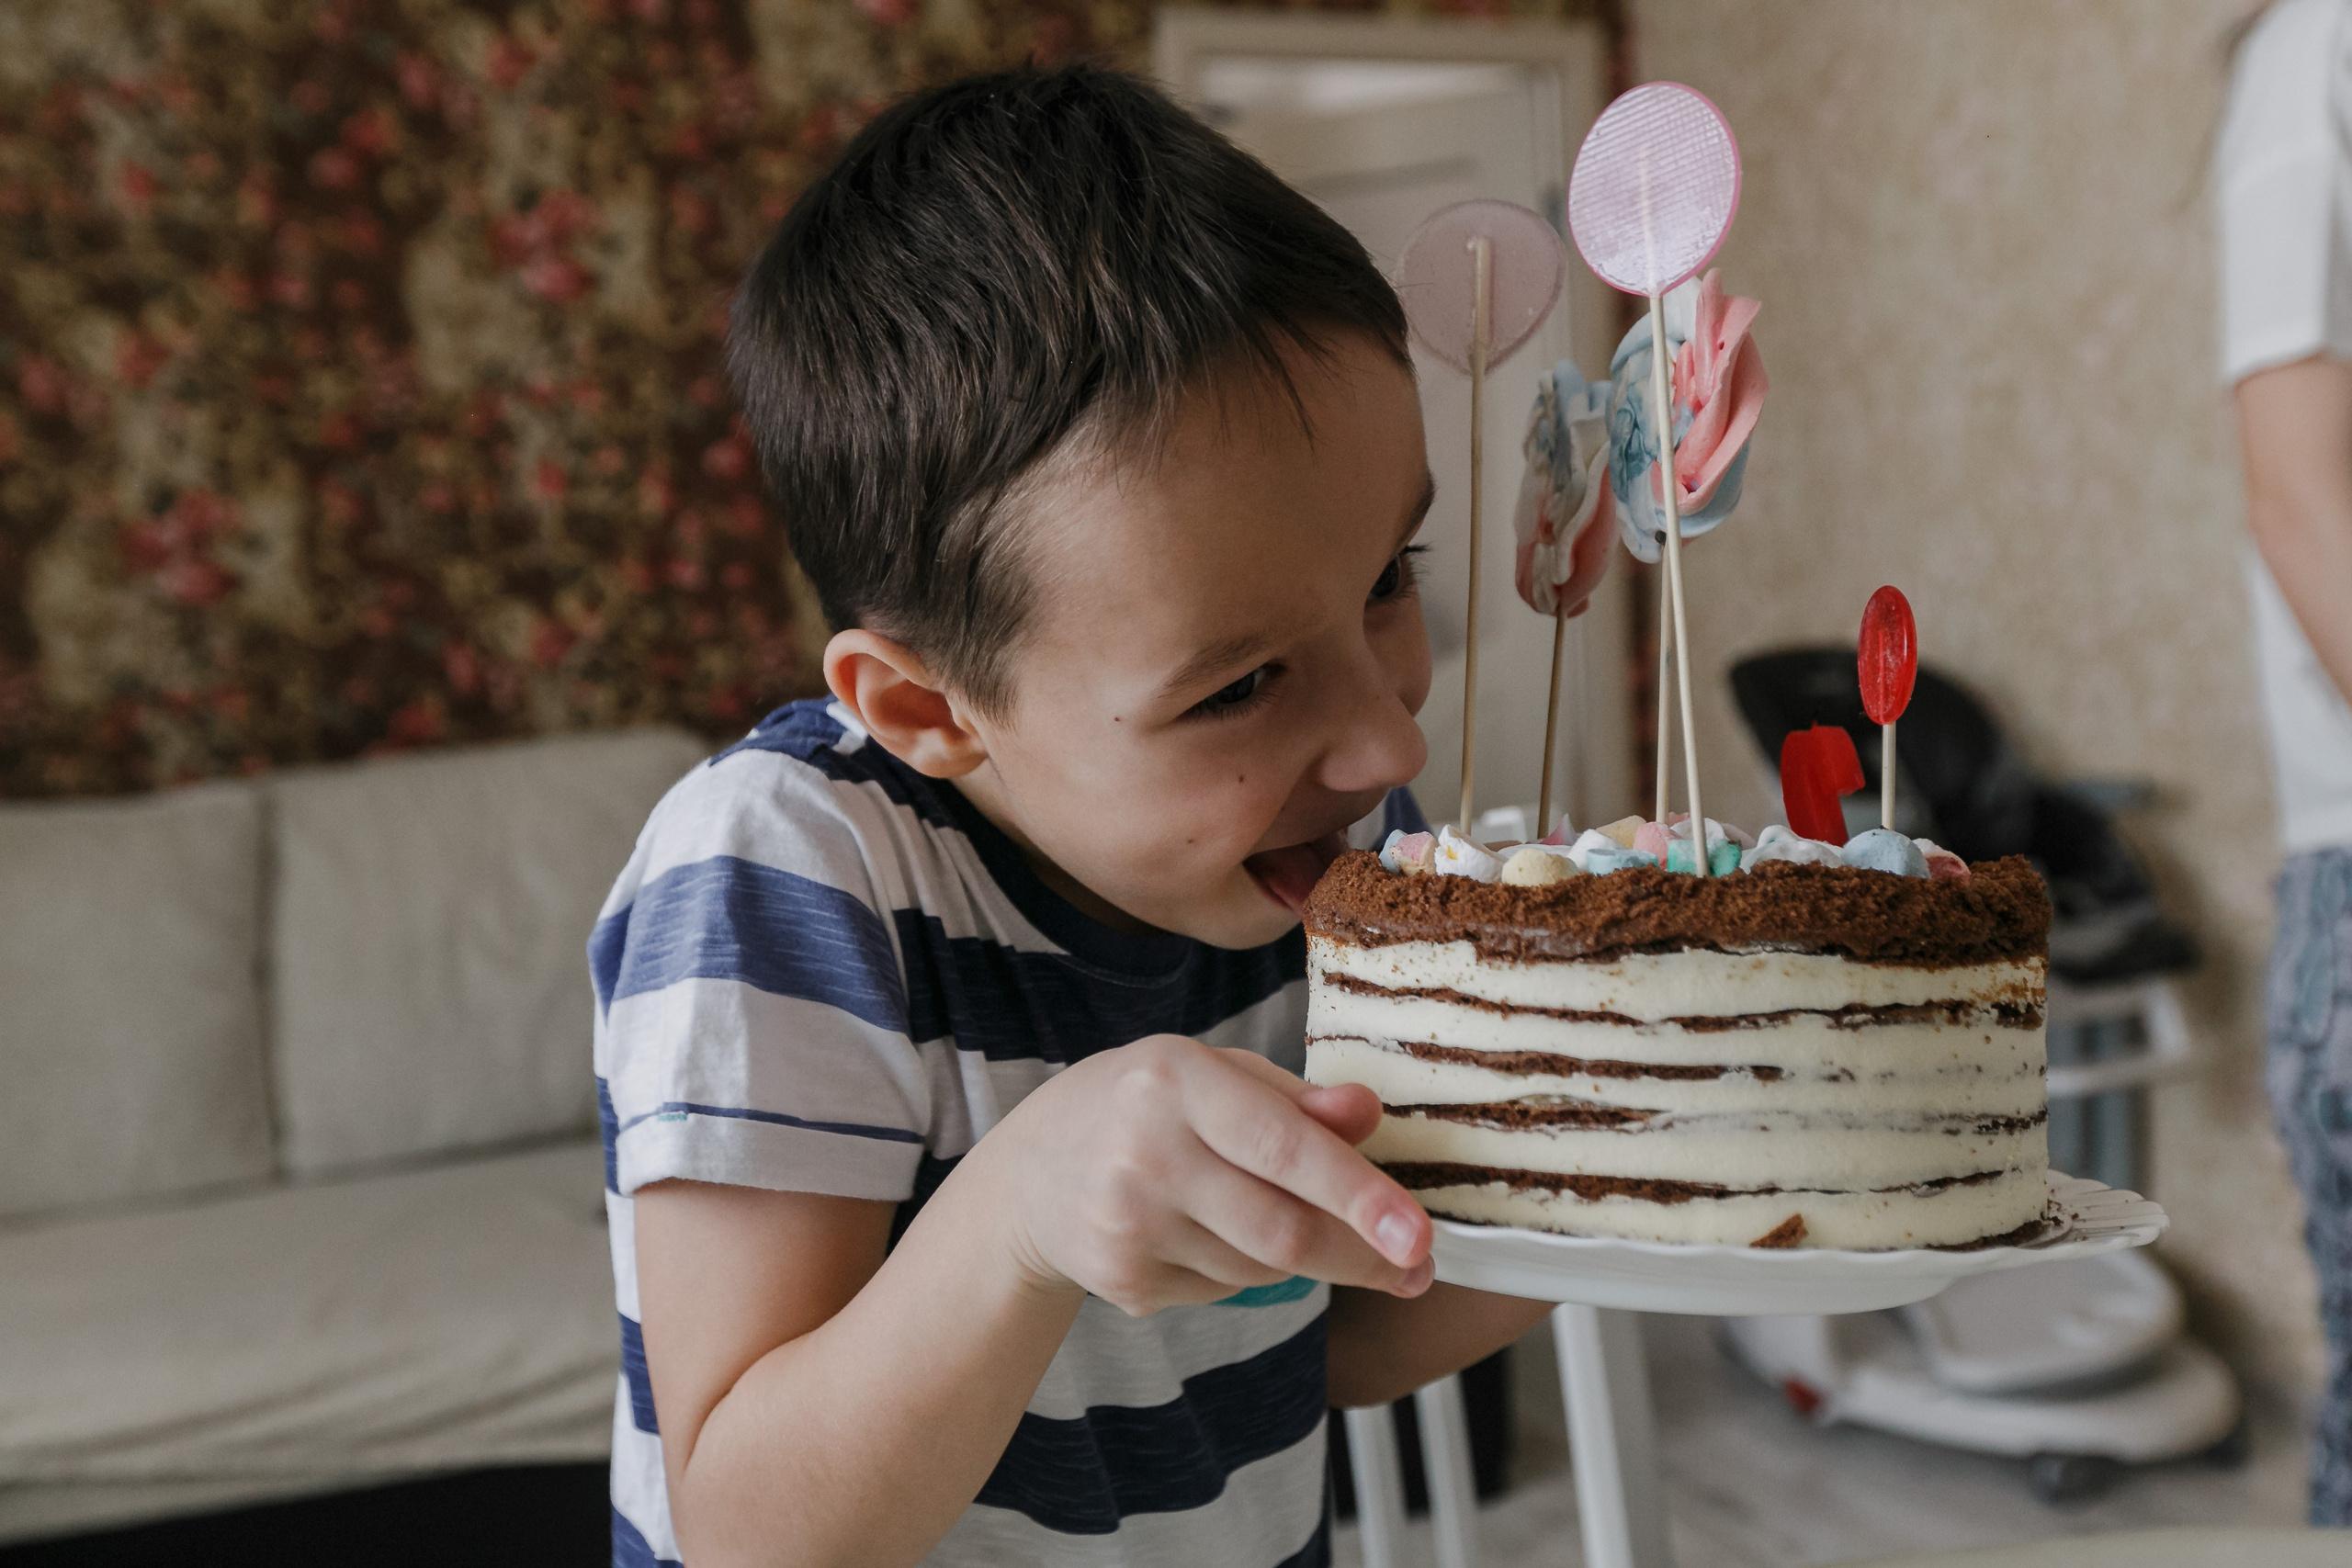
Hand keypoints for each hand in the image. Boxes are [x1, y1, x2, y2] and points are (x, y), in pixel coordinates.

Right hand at [974, 1035, 1433, 1315]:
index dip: (1359, 1195)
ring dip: (1300, 1255)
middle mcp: (1144, 1153)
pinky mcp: (1122, 1281)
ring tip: (1275, 1217)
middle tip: (1416, 1269)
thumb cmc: (1143, 1107)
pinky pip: (1226, 1291)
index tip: (1419, 1235)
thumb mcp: (1212, 1076)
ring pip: (1263, 1268)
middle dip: (1362, 1256)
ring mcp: (1127, 1225)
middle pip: (1283, 1230)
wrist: (1029, 1174)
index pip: (1284, 1147)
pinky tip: (1211, 1234)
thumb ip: (1295, 1100)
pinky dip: (1246, 1271)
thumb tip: (1369, 1112)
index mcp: (1175, 1080)